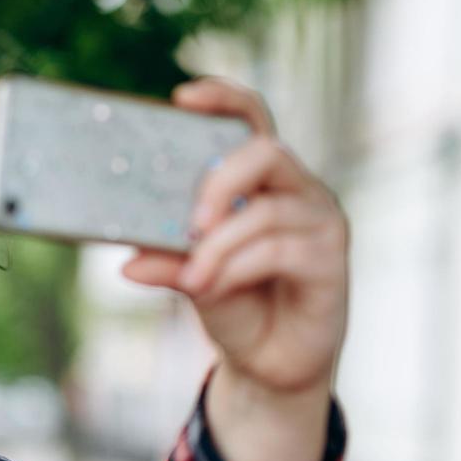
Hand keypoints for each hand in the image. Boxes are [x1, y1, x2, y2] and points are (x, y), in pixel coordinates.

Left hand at [121, 78, 349, 395]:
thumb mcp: (191, 278)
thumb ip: (167, 261)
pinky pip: (280, 249)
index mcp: (261, 180)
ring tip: (192, 278)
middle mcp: (296, 190)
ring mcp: (319, 220)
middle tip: (190, 221)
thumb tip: (129, 263)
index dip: (223, 99)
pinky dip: (238, 267)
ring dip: (220, 244)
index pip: (251, 120)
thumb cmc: (235, 304)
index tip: (182, 97)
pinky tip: (214, 287)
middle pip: (265, 151)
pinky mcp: (331, 258)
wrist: (270, 363)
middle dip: (220, 180)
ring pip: (266, 210)